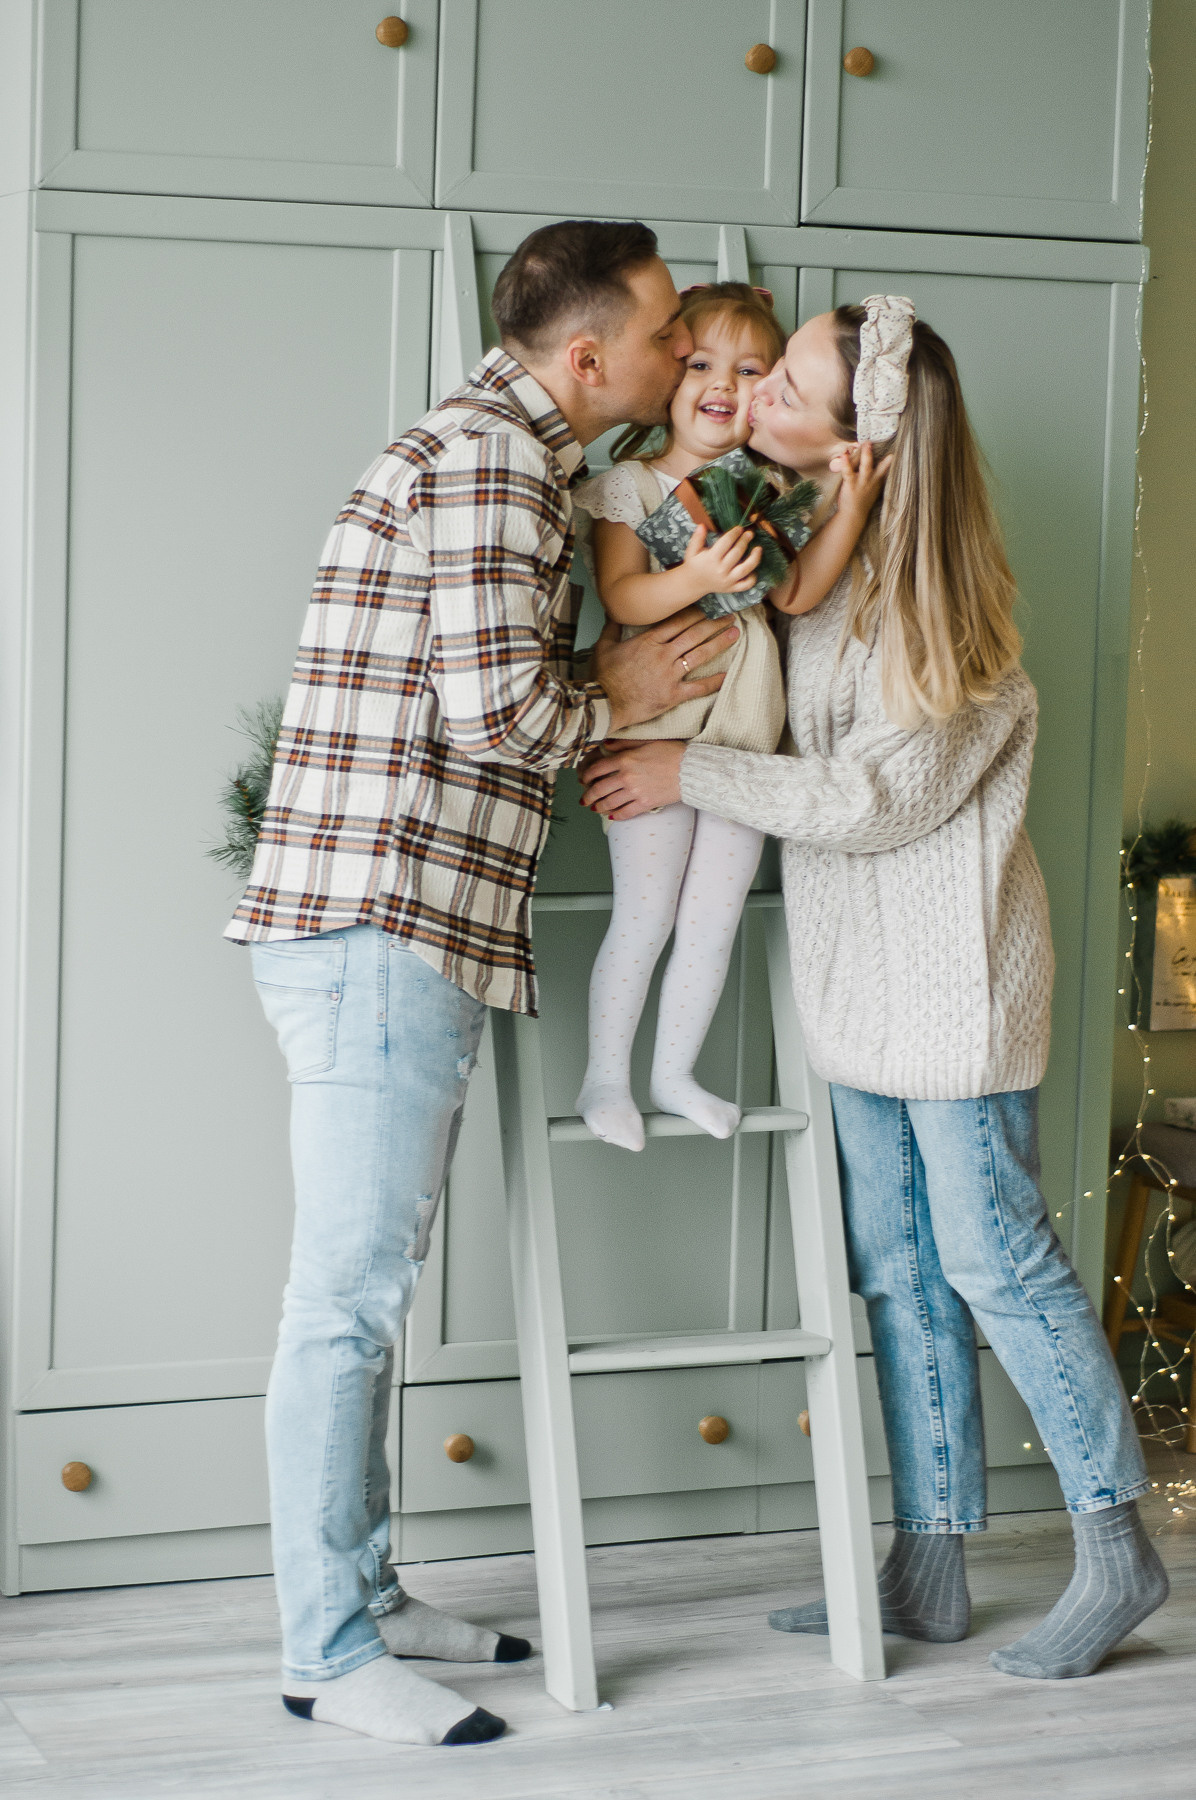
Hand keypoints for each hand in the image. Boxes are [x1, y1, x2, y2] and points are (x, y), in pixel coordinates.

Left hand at [580, 739, 686, 819]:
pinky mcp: (645, 803)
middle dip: (588, 796)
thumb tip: (606, 744)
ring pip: (610, 802)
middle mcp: (626, 777)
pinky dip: (616, 815)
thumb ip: (624, 743)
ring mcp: (635, 792)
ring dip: (599, 807)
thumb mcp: (646, 742)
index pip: (597, 769)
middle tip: (584, 800)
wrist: (691, 769)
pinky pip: (625, 812)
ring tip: (595, 808)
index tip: (583, 780)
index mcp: (625, 760)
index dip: (587, 776)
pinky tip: (611, 816)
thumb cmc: (671, 752)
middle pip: (599, 789)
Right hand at [589, 605, 739, 735]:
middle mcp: (663, 654)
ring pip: (699, 655)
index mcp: (648, 640)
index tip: (708, 606)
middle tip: (730, 615)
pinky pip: (698, 687)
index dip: (695, 612)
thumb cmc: (603, 676)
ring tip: (734, 634)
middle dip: (714, 623)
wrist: (605, 703)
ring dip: (719, 643)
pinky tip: (727, 674)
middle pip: (694, 634)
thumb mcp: (604, 646)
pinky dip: (713, 682)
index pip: (678, 621)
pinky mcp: (673, 694)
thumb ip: (612, 628)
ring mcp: (670, 674)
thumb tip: (613, 613)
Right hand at [680, 523, 761, 596]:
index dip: (734, 533)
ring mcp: (727, 580)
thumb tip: (702, 525)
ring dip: (754, 558)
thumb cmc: (694, 564)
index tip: (739, 528)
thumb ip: (697, 538)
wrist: (693, 584)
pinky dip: (753, 578)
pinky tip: (754, 569)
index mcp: (711, 559)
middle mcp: (720, 570)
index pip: (726, 542)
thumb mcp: (692, 550)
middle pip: (737, 553)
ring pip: (745, 569)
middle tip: (749, 533)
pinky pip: (746, 584)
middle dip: (744, 541)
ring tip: (759, 549)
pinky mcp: (731, 588)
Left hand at [828, 439, 891, 528]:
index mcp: (877, 480)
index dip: (889, 461)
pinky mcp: (851, 485)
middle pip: (878, 465)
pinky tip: (844, 456)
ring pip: (866, 466)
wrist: (854, 514)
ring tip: (865, 444)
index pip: (885, 469)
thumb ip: (878, 475)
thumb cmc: (862, 500)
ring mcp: (862, 482)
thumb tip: (883, 463)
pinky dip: (846, 464)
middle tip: (874, 442)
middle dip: (876, 453)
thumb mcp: (873, 488)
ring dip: (866, 454)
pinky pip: (848, 472)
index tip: (894, 452)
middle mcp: (871, 480)